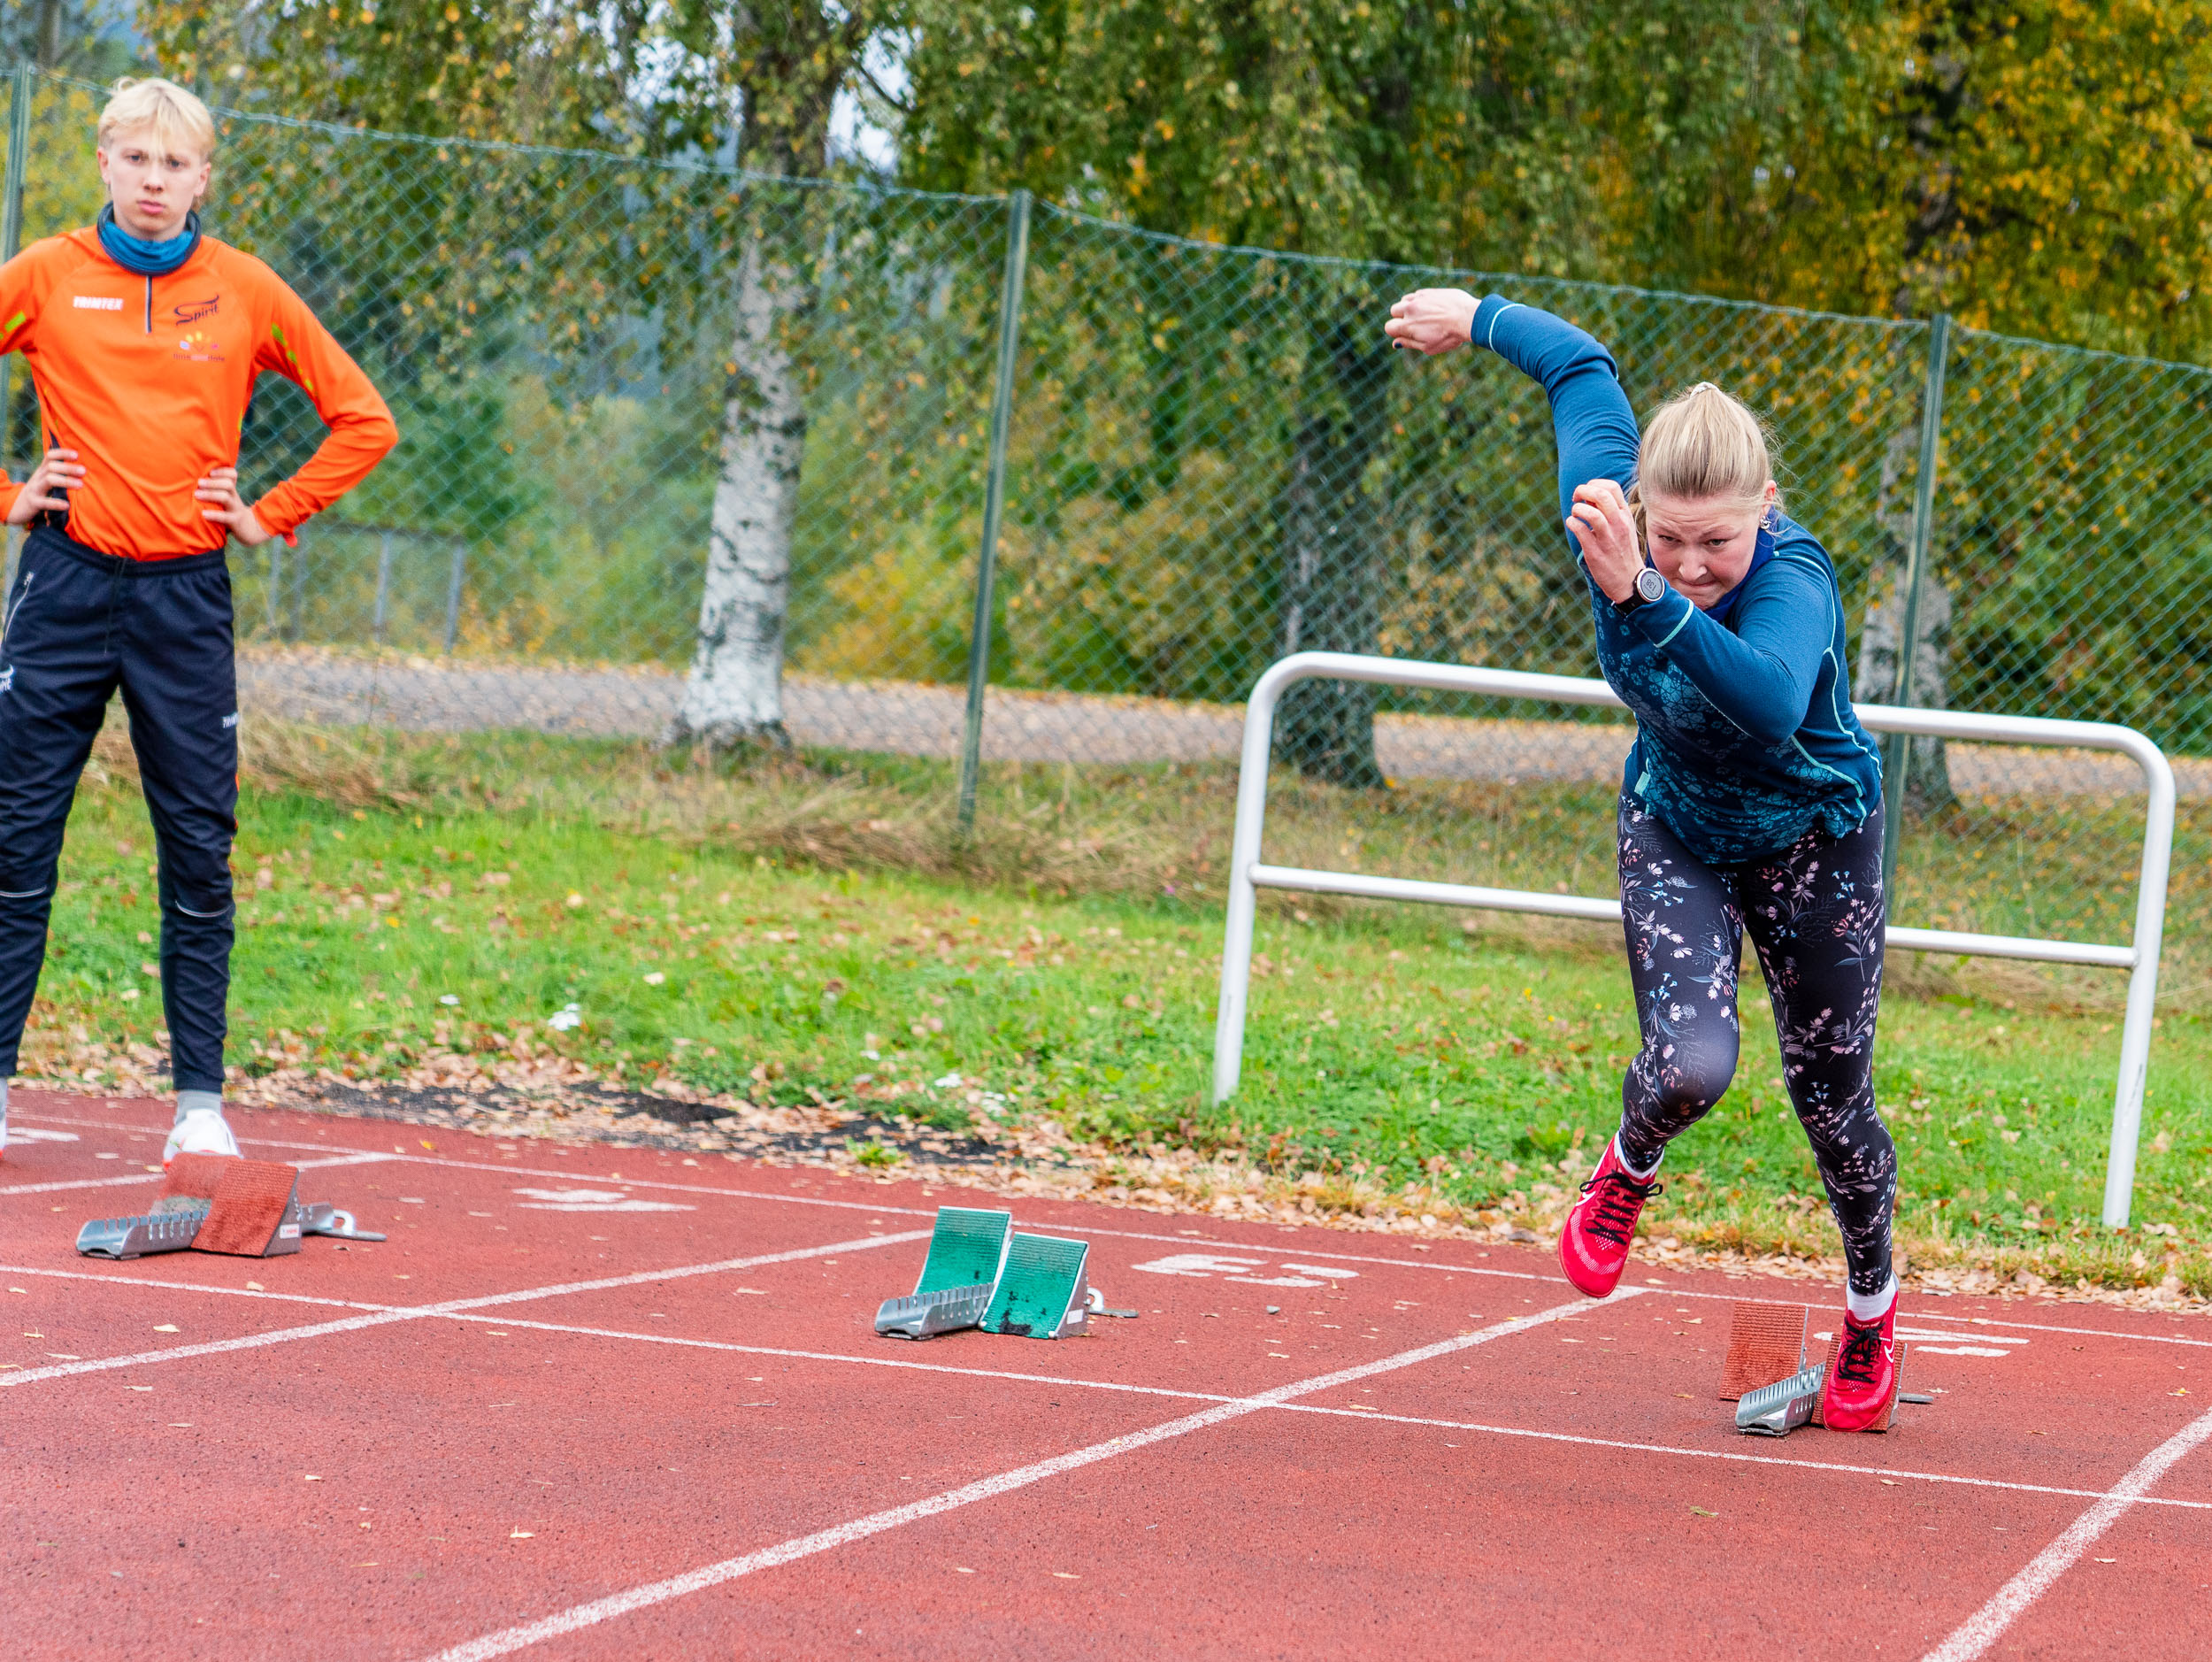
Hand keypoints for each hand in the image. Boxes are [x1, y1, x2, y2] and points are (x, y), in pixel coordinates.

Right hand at [5, 446, 83, 524]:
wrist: (18, 507)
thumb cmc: (40, 492)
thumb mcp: (46, 479)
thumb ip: (59, 473)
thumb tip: (83, 468)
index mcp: (42, 471)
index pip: (50, 457)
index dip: (62, 453)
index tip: (76, 455)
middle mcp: (38, 477)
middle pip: (51, 467)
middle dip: (67, 468)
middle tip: (83, 471)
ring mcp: (34, 489)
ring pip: (48, 480)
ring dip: (65, 481)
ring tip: (80, 485)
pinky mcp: (33, 503)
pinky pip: (44, 502)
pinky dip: (55, 503)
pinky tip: (66, 505)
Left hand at [196, 465, 273, 546]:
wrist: (251, 530)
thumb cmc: (231, 512)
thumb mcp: (227, 499)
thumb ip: (216, 490)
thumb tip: (193, 481)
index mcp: (231, 491)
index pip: (232, 475)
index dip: (222, 471)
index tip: (210, 473)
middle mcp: (234, 497)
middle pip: (228, 484)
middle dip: (212, 482)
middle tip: (199, 483)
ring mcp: (235, 509)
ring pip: (225, 497)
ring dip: (210, 494)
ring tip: (197, 495)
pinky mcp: (235, 521)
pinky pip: (225, 517)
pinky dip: (214, 515)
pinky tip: (204, 514)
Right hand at [1384, 288, 1477, 354]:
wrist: (1469, 318)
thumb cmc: (1449, 336)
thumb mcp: (1428, 347)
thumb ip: (1410, 343)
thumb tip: (1395, 343)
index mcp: (1408, 325)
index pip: (1389, 327)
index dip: (1396, 332)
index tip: (1406, 334)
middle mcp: (1411, 309)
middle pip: (1394, 310)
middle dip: (1400, 317)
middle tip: (1414, 324)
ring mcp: (1420, 298)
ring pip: (1404, 300)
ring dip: (1409, 307)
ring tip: (1422, 315)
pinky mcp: (1430, 291)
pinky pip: (1417, 294)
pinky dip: (1420, 301)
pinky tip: (1431, 308)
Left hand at [1566, 478, 1645, 602]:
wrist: (1630, 581)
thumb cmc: (1623, 552)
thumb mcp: (1623, 528)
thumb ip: (1610, 512)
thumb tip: (1589, 497)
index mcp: (1625, 516)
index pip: (1612, 488)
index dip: (1594, 484)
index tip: (1586, 493)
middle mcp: (1618, 524)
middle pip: (1601, 495)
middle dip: (1583, 491)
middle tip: (1575, 498)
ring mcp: (1608, 538)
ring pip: (1592, 513)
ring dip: (1577, 509)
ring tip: (1575, 514)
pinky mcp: (1595, 552)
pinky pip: (1580, 530)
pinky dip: (1572, 523)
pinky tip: (1572, 525)